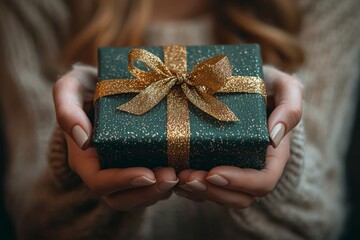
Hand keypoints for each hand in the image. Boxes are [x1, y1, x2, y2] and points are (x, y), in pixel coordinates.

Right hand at [53, 64, 177, 210]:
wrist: (105, 86)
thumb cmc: (87, 86)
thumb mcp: (71, 87)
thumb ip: (67, 109)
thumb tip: (82, 140)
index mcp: (85, 158)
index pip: (99, 182)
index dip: (123, 182)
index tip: (148, 175)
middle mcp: (103, 170)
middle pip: (122, 198)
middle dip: (148, 193)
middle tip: (173, 177)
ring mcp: (123, 170)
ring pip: (140, 196)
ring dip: (162, 191)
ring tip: (183, 175)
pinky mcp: (142, 164)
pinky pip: (154, 186)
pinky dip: (172, 185)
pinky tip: (189, 173)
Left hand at [176, 66, 302, 207]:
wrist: (242, 82)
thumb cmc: (265, 83)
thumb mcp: (283, 86)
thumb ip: (290, 107)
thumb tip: (275, 137)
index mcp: (273, 154)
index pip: (263, 181)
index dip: (240, 182)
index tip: (214, 171)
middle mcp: (255, 166)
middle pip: (240, 197)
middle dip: (213, 192)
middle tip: (187, 178)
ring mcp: (235, 168)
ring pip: (220, 196)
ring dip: (198, 192)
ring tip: (178, 179)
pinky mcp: (217, 165)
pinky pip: (206, 188)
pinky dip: (190, 188)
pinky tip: (174, 176)